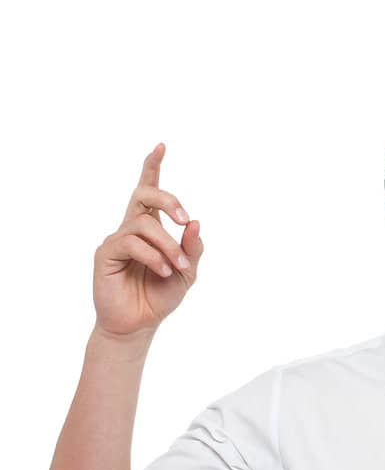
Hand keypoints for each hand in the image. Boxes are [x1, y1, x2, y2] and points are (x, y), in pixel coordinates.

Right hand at [92, 143, 203, 342]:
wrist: (139, 324)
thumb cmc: (160, 296)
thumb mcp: (187, 272)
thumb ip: (192, 249)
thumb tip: (195, 222)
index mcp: (151, 229)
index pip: (149, 192)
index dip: (153, 168)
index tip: (161, 146)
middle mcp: (132, 228)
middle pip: (144, 194)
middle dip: (167, 199)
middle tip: (184, 219)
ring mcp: (117, 239)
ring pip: (144, 223)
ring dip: (167, 244)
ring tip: (177, 267)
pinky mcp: (105, 253)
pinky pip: (130, 243)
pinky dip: (153, 256)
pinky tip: (163, 271)